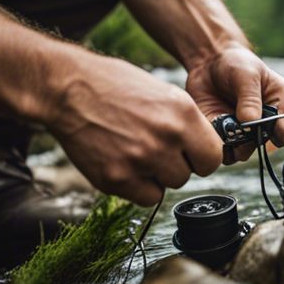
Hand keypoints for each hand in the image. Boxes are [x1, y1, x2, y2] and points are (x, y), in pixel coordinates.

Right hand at [46, 54, 221, 205]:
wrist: (69, 89)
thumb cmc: (116, 86)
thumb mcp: (165, 93)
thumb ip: (187, 123)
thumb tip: (204, 148)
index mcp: (183, 114)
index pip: (214, 157)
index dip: (202, 156)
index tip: (191, 152)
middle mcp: (166, 138)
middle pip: (190, 174)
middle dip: (178, 165)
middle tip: (157, 148)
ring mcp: (141, 161)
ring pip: (168, 186)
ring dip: (158, 175)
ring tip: (138, 151)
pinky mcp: (116, 179)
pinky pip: (146, 198)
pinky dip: (139, 186)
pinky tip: (125, 163)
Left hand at [185, 46, 283, 164]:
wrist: (209, 63)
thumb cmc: (235, 63)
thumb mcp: (246, 75)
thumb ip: (250, 99)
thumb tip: (251, 124)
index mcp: (279, 104)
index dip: (273, 135)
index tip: (256, 127)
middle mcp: (265, 121)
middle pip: (264, 144)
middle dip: (250, 142)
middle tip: (236, 130)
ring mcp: (245, 130)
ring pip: (244, 152)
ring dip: (233, 147)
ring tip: (223, 132)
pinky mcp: (226, 135)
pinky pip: (225, 151)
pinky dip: (219, 148)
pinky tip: (213, 136)